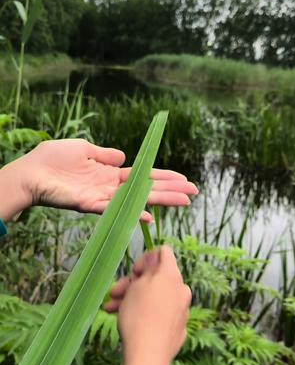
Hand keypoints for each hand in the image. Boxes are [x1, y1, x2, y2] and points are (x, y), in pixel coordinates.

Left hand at [0, 139, 197, 221]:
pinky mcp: (90, 205)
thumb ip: (105, 154)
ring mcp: (103, 197)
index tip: (183, 179)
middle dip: (171, 190)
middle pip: (147, 189)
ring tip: (184, 200)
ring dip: (161, 201)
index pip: (143, 176)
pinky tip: (150, 215)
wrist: (30, 171)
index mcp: (110, 173)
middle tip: (194, 192)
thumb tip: (124, 156)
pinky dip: (133, 213)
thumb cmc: (53, 158)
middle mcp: (111, 187)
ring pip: (138, 199)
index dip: (163, 177)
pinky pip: (116, 210)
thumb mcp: (84, 148)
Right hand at [105, 246, 190, 364]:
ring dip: (132, 299)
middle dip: (133, 283)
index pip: (163, 253)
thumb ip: (148, 267)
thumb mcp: (138, 284)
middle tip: (115, 292)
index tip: (134, 272)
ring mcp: (180, 311)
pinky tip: (126, 321)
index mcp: (172, 275)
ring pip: (154, 297)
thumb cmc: (139, 315)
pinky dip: (144, 313)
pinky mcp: (176, 329)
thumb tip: (155, 258)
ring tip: (111, 309)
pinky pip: (159, 314)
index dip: (146, 258)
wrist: (147, 356)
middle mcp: (181, 291)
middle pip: (156, 278)